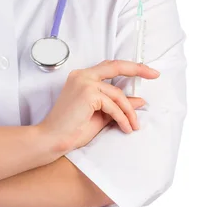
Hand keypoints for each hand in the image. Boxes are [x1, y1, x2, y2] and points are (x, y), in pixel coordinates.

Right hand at [37, 60, 159, 152]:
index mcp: (81, 78)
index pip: (109, 67)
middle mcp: (82, 76)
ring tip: (133, 126)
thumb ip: (117, 105)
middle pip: (116, 67)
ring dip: (129, 112)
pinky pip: (113, 105)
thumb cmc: (72, 129)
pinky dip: (122, 118)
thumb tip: (139, 100)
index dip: (130, 67)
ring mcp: (84, 82)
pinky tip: (125, 128)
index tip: (147, 71)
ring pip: (117, 94)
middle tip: (154, 74)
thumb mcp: (101, 115)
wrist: (53, 139)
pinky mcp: (87, 93)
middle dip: (137, 69)